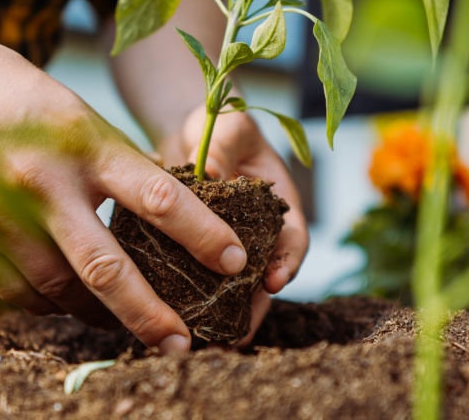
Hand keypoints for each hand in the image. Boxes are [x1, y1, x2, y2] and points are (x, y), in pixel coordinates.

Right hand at [0, 20, 245, 353]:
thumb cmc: (6, 92)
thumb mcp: (73, 113)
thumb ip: (113, 165)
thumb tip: (163, 220)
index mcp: (83, 143)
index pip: (159, 197)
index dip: (202, 235)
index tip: (235, 262)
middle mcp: (42, 184)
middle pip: (108, 268)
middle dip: (151, 314)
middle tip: (183, 342)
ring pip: (63, 291)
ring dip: (104, 316)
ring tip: (135, 326)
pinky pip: (19, 292)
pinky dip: (54, 304)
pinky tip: (75, 305)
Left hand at [159, 109, 308, 345]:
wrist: (191, 131)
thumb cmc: (221, 124)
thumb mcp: (229, 127)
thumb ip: (225, 148)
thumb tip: (208, 172)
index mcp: (280, 206)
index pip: (293, 240)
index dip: (287, 264)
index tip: (273, 282)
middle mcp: (259, 235)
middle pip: (263, 279)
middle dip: (252, 309)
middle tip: (237, 334)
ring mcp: (230, 249)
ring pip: (232, 290)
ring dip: (223, 317)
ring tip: (209, 343)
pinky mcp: (198, 256)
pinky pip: (199, 284)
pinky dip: (192, 304)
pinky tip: (175, 324)